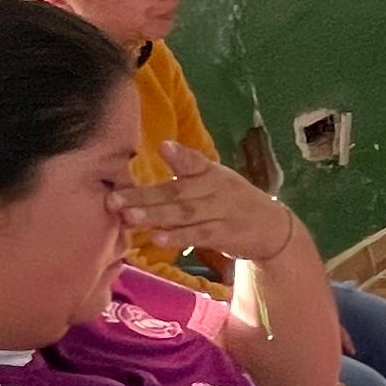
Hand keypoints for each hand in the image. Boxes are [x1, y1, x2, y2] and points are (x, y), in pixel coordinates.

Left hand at [122, 141, 300, 271]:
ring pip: (185, 213)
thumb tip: (161, 147)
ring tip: (129, 217)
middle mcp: (217, 189)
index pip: (195, 162)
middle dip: (144, 196)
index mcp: (212, 173)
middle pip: (178, 191)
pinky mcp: (226, 234)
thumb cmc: (232, 201)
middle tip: (113, 200)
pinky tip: (158, 238)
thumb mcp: (215, 179)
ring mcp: (222, 212)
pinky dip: (179, 236)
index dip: (180, 156)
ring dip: (156, 216)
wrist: (272, 227)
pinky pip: (200, 234)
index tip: (162, 147)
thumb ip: (188, 168)